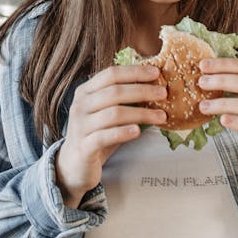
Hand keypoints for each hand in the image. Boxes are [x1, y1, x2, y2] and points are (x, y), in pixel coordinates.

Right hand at [55, 65, 166, 207]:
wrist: (74, 165)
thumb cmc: (96, 134)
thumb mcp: (105, 112)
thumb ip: (122, 99)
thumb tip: (153, 86)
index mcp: (85, 91)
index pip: (111, 74)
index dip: (134, 72)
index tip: (156, 73)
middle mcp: (80, 105)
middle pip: (114, 92)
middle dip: (142, 91)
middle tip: (163, 93)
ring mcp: (80, 126)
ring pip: (113, 114)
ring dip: (140, 113)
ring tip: (161, 116)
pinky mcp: (84, 147)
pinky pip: (105, 136)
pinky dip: (123, 132)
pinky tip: (138, 131)